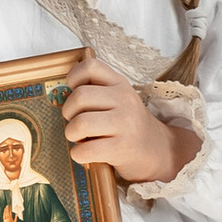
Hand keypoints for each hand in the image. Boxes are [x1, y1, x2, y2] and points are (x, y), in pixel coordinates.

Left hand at [62, 54, 189, 185]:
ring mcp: (124, 124)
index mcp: (120, 84)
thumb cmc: (128, 124)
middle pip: (79, 97)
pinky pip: (85, 150)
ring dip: (72, 134)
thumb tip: (62, 96)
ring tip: (80, 137)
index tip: (74, 91)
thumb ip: (97, 90)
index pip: (90, 67)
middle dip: (68, 112)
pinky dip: (78, 154)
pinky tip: (85, 153)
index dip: (74, 77)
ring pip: (80, 123)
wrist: (159, 150)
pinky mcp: (121, 148)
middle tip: (75, 120)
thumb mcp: (119, 99)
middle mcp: (124, 100)